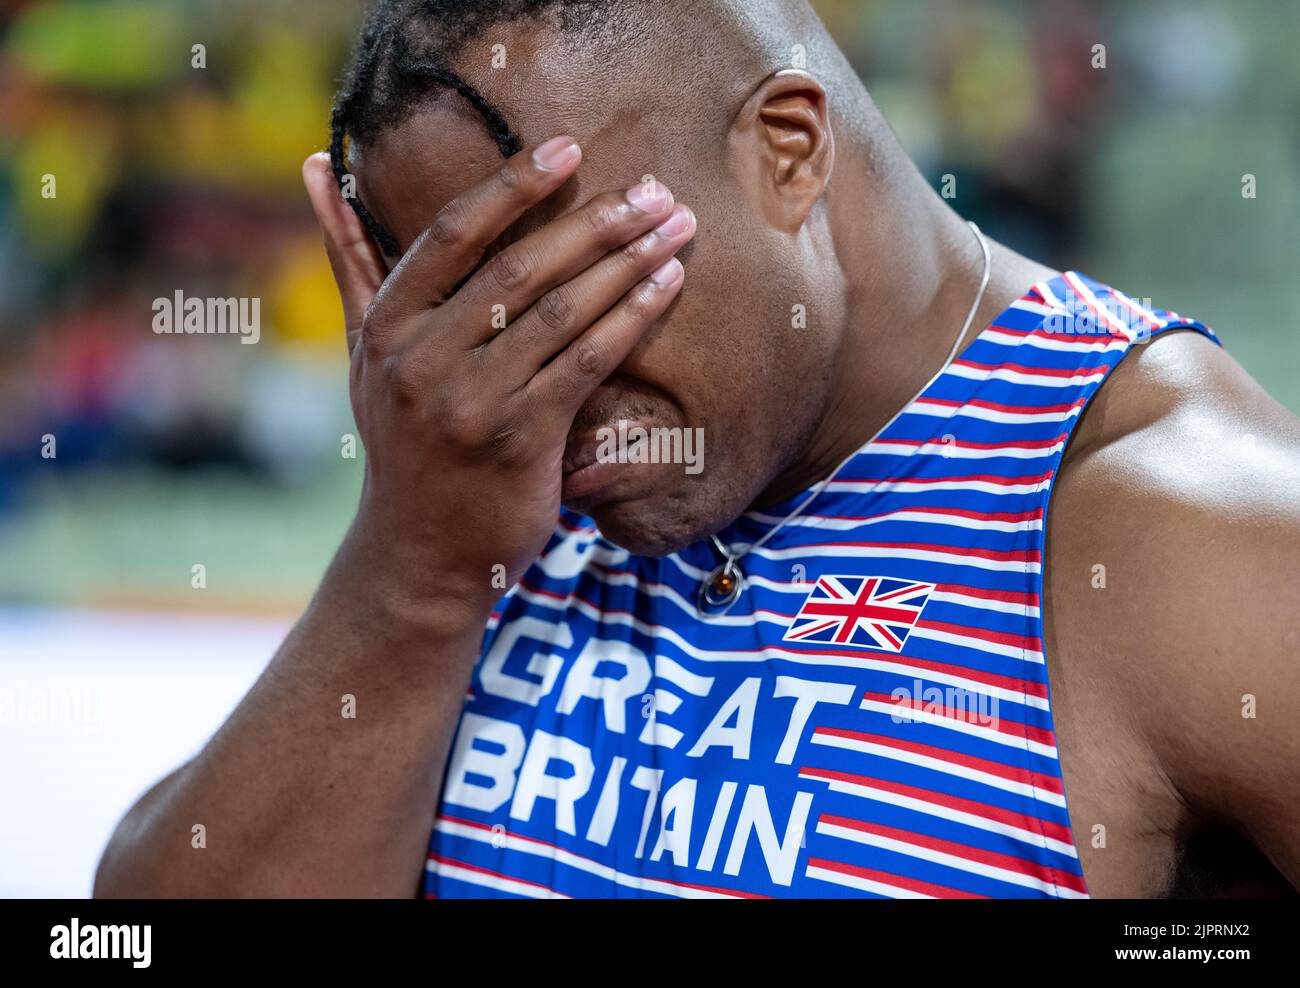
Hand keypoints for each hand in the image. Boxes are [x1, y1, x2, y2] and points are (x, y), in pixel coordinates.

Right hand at [302, 137, 694, 612]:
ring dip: (627, 263)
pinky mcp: (519, 441)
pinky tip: (668, 285)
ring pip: (560, 312)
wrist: (420, 553)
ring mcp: (470, 403)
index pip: (451, 235)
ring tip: (677, 227)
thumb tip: (317, 165)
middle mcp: (421, 361)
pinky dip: (631, 318)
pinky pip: (586, 363)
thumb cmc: (404, 441)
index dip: (512, 186)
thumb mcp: (367, 353)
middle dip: (596, 222)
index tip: (569, 149)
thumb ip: (351, 258)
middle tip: (655, 190)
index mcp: (386, 327)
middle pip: (519, 268)